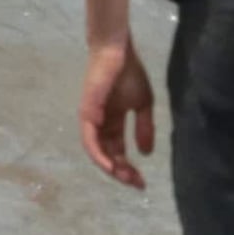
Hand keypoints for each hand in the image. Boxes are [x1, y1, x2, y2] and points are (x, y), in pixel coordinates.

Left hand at [79, 39, 158, 185]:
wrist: (117, 51)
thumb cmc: (129, 72)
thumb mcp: (143, 104)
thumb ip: (144, 127)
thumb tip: (146, 154)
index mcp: (112, 122)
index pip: (118, 152)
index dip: (129, 168)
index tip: (142, 183)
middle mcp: (99, 125)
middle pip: (107, 156)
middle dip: (121, 172)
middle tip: (136, 183)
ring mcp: (91, 120)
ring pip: (97, 153)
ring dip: (110, 168)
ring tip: (125, 177)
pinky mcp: (87, 114)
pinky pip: (90, 141)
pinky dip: (98, 155)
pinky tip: (110, 165)